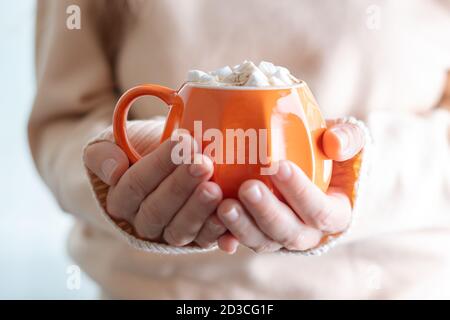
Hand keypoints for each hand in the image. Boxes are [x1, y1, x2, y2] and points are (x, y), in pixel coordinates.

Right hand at [84, 130, 226, 247]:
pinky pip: (204, 239)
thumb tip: (114, 169)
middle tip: (203, 163)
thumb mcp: (117, 143)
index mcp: (121, 200)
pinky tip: (228, 214)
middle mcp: (143, 222)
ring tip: (215, 188)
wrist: (174, 158)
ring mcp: (170, 232)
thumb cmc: (145, 147)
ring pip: (180, 229)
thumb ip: (103, 154)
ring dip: (198, 209)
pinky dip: (217, 230)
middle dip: (181, 185)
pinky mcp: (196, 238)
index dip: (159, 164)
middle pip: (157, 210)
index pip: (135, 184)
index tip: (183, 140)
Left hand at [216, 122, 364, 253]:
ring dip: (242, 226)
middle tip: (247, 187)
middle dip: (267, 212)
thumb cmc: (327, 155)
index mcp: (333, 214)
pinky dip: (227, 235)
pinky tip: (213, 223)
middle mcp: (307, 232)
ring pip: (262, 240)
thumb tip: (334, 143)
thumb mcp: (348, 141)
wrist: (308, 169)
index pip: (320, 210)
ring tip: (224, 205)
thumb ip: (347, 138)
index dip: (301, 191)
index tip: (280, 166)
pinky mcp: (256, 233)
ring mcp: (279, 236)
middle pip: (288, 232)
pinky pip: (241, 239)